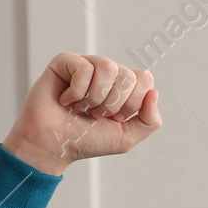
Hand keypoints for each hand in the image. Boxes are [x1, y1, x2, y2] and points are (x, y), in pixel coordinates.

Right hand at [1, 53, 161, 175]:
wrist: (53, 146)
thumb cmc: (86, 141)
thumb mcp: (126, 137)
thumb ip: (149, 121)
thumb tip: (154, 93)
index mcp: (123, 87)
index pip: (144, 79)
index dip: (132, 104)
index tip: (113, 118)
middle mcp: (107, 73)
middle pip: (128, 75)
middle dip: (112, 104)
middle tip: (94, 115)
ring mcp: (87, 64)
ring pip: (108, 67)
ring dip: (95, 97)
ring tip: (81, 108)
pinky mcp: (66, 61)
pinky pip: (84, 68)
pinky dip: (76, 92)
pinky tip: (66, 101)